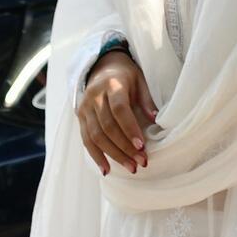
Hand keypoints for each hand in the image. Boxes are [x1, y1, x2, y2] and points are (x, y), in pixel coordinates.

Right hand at [77, 49, 157, 175]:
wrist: (101, 66)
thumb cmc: (125, 76)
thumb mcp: (140, 81)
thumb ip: (147, 100)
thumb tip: (156, 120)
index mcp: (112, 85)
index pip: (119, 110)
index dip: (130, 129)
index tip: (142, 146)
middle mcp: (95, 97)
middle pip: (107, 127)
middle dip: (125, 148)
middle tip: (141, 162)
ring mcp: (85, 108)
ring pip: (96, 136)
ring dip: (114, 155)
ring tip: (130, 167)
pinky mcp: (80, 117)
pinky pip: (86, 140)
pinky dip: (96, 156)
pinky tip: (106, 169)